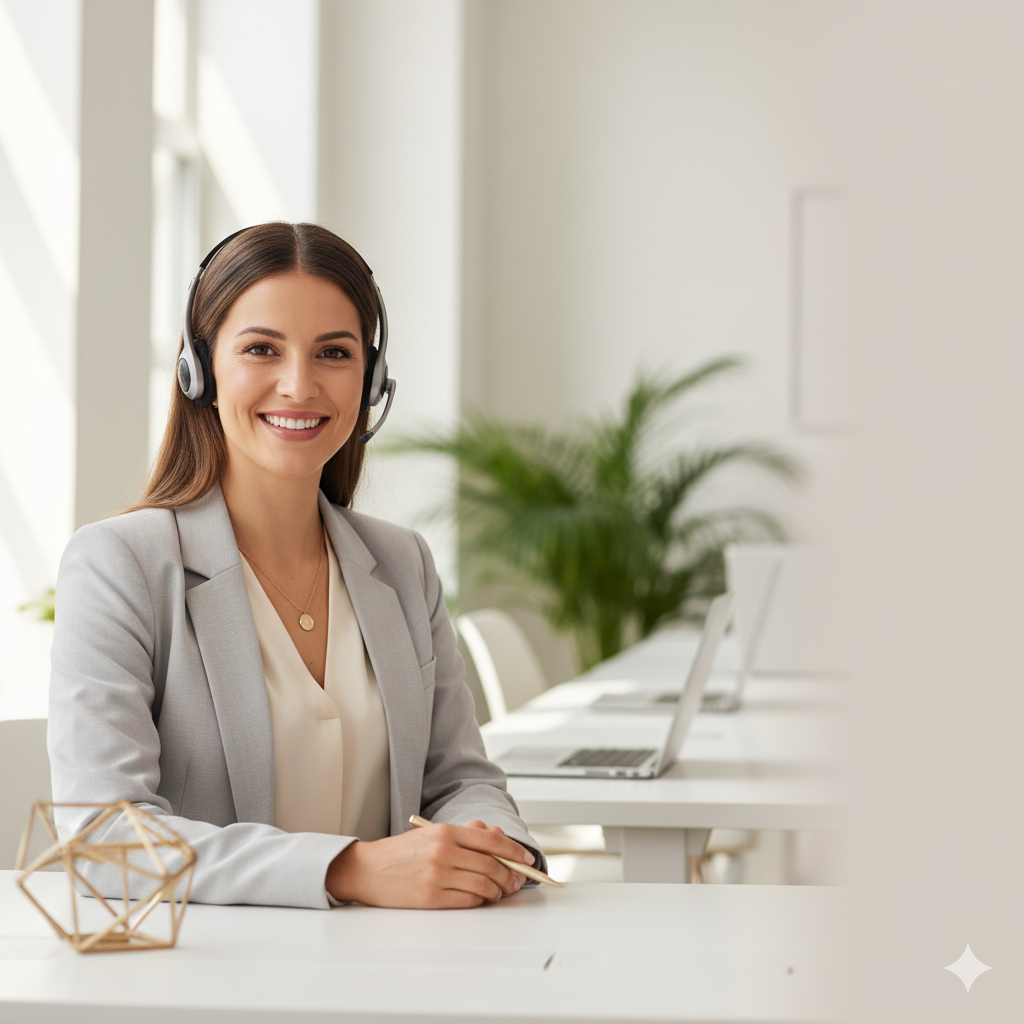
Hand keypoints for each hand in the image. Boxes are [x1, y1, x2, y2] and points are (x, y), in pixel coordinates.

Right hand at [326, 820, 534, 908]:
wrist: (366, 870)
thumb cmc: (400, 853)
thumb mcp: (431, 834)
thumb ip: (464, 835)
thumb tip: (497, 839)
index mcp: (445, 832)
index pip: (491, 840)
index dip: (514, 850)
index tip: (526, 858)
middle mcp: (443, 851)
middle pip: (492, 864)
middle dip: (511, 874)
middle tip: (517, 880)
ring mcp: (437, 876)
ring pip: (483, 885)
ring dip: (498, 890)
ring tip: (500, 891)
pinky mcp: (431, 898)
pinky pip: (468, 900)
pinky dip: (481, 901)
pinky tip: (482, 898)